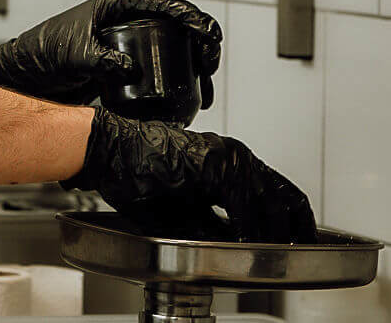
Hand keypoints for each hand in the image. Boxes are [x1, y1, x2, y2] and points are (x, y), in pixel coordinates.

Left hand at [0, 0, 221, 105]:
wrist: (23, 78)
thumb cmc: (40, 55)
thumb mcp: (73, 55)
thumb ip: (101, 60)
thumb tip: (130, 71)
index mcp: (114, 6)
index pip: (162, 5)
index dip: (190, 17)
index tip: (207, 35)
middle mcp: (123, 21)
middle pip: (175, 28)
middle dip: (200, 45)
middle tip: (210, 67)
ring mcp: (125, 43)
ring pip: (171, 50)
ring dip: (193, 67)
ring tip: (206, 89)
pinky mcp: (124, 65)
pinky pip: (158, 69)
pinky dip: (176, 81)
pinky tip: (189, 97)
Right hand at [63, 108, 316, 243]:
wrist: (109, 151)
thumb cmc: (134, 175)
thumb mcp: (184, 210)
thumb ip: (215, 225)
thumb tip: (239, 247)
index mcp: (226, 162)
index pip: (276, 193)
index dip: (290, 223)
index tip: (293, 244)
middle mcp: (233, 155)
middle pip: (286, 195)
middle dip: (294, 229)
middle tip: (295, 253)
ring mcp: (226, 156)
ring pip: (271, 198)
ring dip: (273, 231)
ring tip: (271, 253)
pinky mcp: (213, 163)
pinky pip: (244, 200)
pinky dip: (249, 225)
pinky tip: (246, 241)